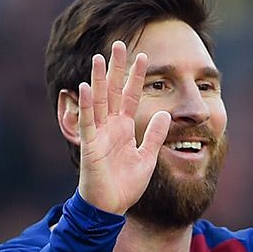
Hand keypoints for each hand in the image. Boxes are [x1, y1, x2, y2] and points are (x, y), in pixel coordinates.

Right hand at [76, 41, 170, 213]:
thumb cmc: (126, 184)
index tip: (143, 55)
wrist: (111, 207)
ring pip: (99, 101)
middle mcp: (110, 126)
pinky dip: (86, 105)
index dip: (137, 77)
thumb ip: (156, 135)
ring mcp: (99, 134)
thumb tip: (166, 114)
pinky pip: (88, 122)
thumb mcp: (148, 156)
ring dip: (99, 80)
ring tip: (100, 58)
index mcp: (125, 128)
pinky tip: (86, 87)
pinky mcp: (90, 145)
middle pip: (114, 91)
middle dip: (117, 69)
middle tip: (120, 44)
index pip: (132, 96)